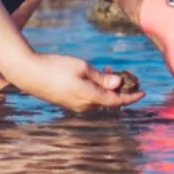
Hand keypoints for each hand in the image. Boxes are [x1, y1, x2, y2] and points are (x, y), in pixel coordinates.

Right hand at [9, 52, 143, 111]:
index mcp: (90, 97)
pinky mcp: (68, 101)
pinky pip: (89, 97)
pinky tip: (96, 76)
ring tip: (111, 70)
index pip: (116, 101)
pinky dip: (98, 89)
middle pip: (109, 101)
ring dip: (108, 88)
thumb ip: (102, 77)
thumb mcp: (83, 67)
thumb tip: (118, 83)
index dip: (131, 97)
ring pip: (99, 99)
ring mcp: (75, 105)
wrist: (30, 73)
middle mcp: (84, 106)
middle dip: (121, 90)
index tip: (143, 92)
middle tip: (128, 77)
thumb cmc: (57, 67)